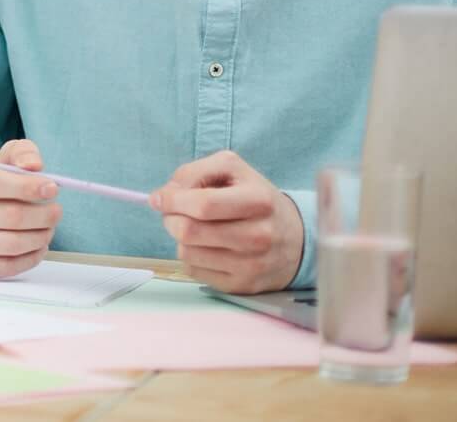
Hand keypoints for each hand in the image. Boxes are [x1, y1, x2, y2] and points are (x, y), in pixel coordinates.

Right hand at [0, 139, 61, 278]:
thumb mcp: (4, 159)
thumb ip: (22, 154)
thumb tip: (34, 166)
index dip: (26, 187)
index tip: (52, 189)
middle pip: (5, 216)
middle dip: (40, 215)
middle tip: (56, 212)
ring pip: (9, 244)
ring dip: (39, 237)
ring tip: (48, 229)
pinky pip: (6, 266)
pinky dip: (31, 258)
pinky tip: (38, 246)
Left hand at [151, 150, 303, 293]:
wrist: (296, 239)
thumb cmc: (255, 199)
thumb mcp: (232, 170)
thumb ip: (193, 173)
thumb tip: (162, 197)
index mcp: (258, 201)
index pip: (201, 205)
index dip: (171, 200)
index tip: (159, 198)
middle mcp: (259, 235)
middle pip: (189, 231)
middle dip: (171, 219)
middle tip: (174, 213)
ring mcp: (251, 264)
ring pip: (186, 252)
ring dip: (181, 238)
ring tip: (196, 229)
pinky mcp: (242, 285)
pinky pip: (194, 271)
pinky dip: (192, 256)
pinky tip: (208, 247)